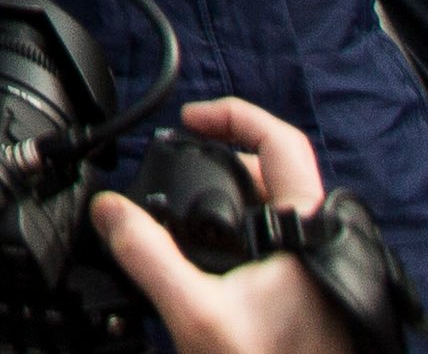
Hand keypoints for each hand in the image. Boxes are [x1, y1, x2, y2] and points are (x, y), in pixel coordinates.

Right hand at [84, 101, 360, 353]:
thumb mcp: (194, 311)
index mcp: (306, 228)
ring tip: (184, 209)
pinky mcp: (307, 294)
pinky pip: (272, 242)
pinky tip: (207, 253)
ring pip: (273, 210)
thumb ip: (146, 254)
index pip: (281, 142)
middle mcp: (319, 240)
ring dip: (229, 199)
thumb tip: (109, 211)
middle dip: (221, 160)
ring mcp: (315, 268)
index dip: (234, 116)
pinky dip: (237, 232)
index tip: (191, 119)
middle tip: (177, 164)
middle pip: (274, 173)